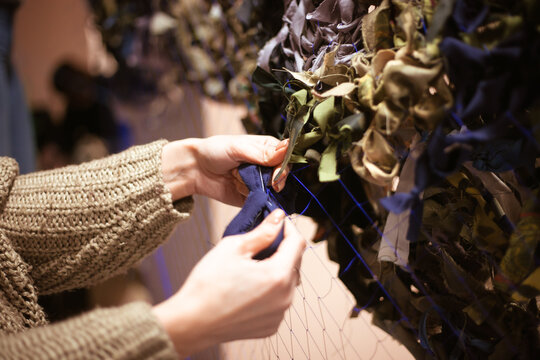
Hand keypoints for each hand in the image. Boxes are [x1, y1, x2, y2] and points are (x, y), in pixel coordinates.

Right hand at [152, 209, 304, 356]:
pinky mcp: (271, 326)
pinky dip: (270, 291)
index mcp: (278, 275)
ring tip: (252, 266)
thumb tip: (278, 217)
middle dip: (282, 249)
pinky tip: (249, 287)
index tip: (277, 222)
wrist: (191, 322)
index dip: (288, 228)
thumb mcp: (233, 248)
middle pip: (295, 263)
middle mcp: (285, 297)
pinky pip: (278, 301)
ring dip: (277, 270)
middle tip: (260, 242)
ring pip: (288, 282)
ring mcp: (279, 314)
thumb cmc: (208, 284)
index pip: (297, 243)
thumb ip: (262, 232)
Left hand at [161, 135, 289, 205]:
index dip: (283, 166)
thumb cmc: (215, 151)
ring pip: (274, 191)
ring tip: (247, 186)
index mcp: (267, 148)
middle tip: (267, 184)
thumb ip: (263, 152)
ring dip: (264, 191)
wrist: (196, 170)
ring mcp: (260, 182)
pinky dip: (258, 201)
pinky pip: (263, 202)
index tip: (276, 174)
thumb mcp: (238, 147)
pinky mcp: (253, 197)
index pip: (285, 157)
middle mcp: (266, 165)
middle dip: (275, 181)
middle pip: (282, 176)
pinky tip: (249, 196)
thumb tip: (287, 147)